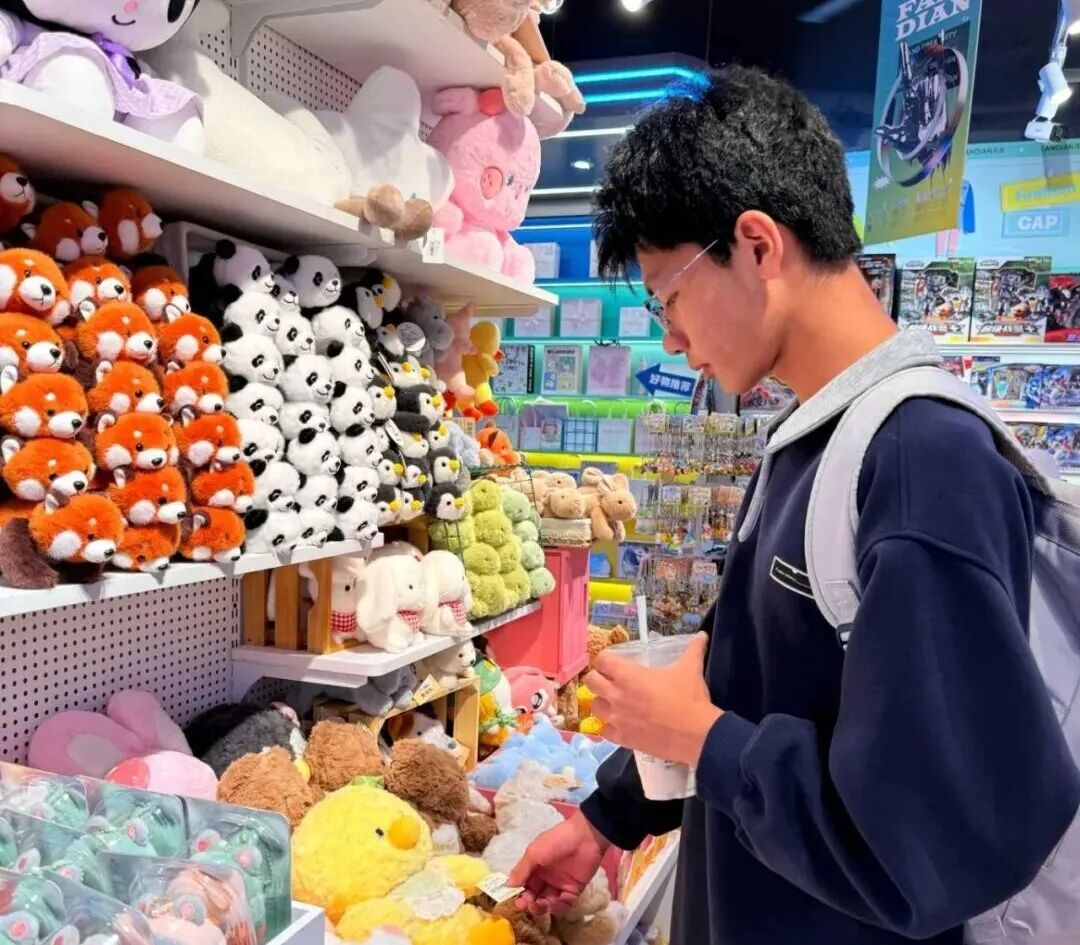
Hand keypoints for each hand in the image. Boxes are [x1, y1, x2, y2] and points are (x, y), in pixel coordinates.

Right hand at [508, 811, 608, 915]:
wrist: (585, 837)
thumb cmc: (556, 842)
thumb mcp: (534, 853)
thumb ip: (521, 870)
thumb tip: (507, 885)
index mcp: (535, 867)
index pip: (524, 885)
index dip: (519, 894)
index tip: (516, 900)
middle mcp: (546, 877)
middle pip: (534, 896)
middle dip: (529, 902)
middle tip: (528, 904)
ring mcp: (560, 885)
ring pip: (547, 903)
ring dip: (542, 907)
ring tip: (541, 904)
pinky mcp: (573, 891)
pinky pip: (563, 905)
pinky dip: (557, 907)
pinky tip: (554, 903)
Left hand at [588, 632, 720, 766]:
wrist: (696, 734)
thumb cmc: (689, 698)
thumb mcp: (690, 668)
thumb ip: (693, 649)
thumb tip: (702, 635)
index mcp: (628, 674)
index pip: (602, 660)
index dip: (606, 659)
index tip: (614, 663)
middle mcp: (616, 694)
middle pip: (590, 681)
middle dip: (598, 679)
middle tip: (611, 681)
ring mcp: (617, 718)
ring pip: (594, 707)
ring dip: (603, 703)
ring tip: (614, 703)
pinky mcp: (622, 738)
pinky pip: (604, 731)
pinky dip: (610, 727)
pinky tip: (621, 725)